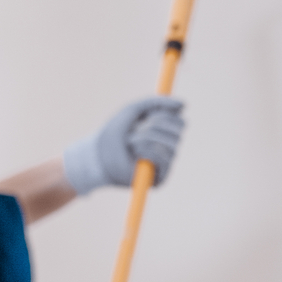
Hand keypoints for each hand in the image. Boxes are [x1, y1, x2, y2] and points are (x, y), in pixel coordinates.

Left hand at [64, 96, 186, 194]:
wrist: (97, 156)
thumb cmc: (114, 133)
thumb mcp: (134, 110)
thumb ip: (157, 103)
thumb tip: (185, 104)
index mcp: (164, 134)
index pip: (180, 122)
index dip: (167, 115)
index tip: (150, 114)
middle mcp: (168, 149)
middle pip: (179, 130)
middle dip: (155, 124)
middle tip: (137, 128)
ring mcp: (165, 165)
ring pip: (171, 142)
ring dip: (146, 137)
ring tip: (130, 142)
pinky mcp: (161, 178)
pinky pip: (164, 157)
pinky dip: (147, 150)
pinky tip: (135, 154)